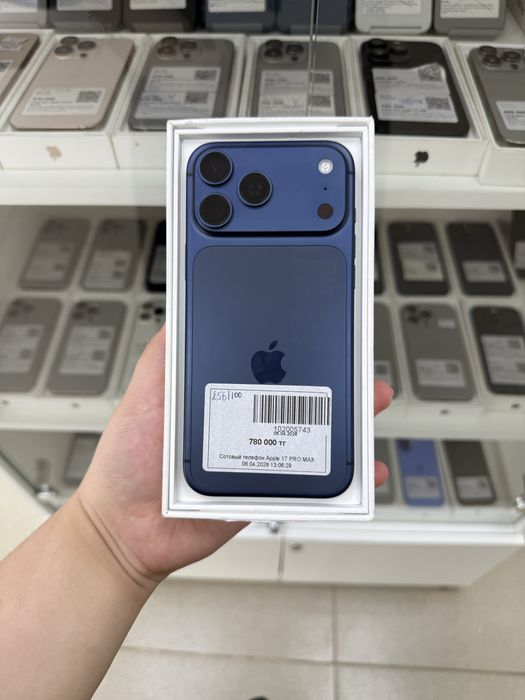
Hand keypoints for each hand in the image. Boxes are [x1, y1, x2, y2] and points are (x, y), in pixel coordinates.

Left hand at [77, 326, 392, 587]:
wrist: (128, 529)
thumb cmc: (129, 460)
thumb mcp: (144, 391)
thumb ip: (166, 353)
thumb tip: (187, 309)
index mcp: (219, 389)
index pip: (266, 360)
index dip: (295, 343)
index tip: (321, 327)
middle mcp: (244, 418)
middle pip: (299, 392)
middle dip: (335, 376)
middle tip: (358, 363)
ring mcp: (258, 454)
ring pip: (313, 432)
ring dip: (349, 419)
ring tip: (370, 400)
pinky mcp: (266, 488)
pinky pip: (312, 481)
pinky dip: (343, 478)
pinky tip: (363, 470)